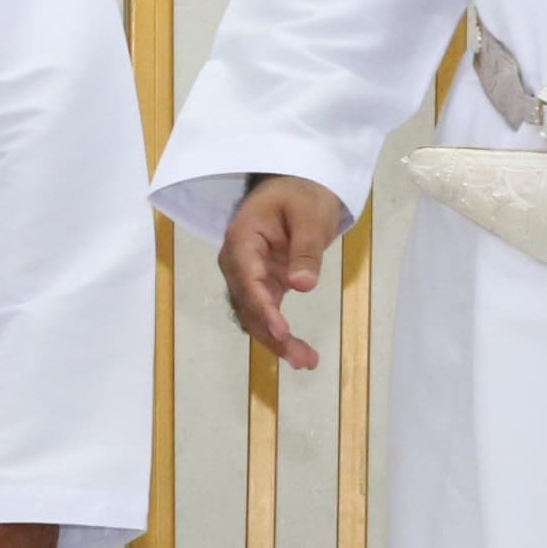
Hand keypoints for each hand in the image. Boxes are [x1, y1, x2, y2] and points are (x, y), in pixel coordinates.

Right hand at [217, 174, 346, 372]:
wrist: (294, 185)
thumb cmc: (300, 194)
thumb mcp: (309, 215)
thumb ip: (306, 250)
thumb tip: (302, 287)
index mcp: (242, 240)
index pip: (248, 280)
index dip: (263, 308)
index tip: (281, 331)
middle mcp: (237, 262)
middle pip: (248, 305)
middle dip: (272, 334)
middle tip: (302, 359)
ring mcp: (246, 276)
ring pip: (253, 315)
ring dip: (275, 340)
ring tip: (306, 361)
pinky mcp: (261, 285)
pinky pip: (264, 313)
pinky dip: (278, 333)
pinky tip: (298, 352)